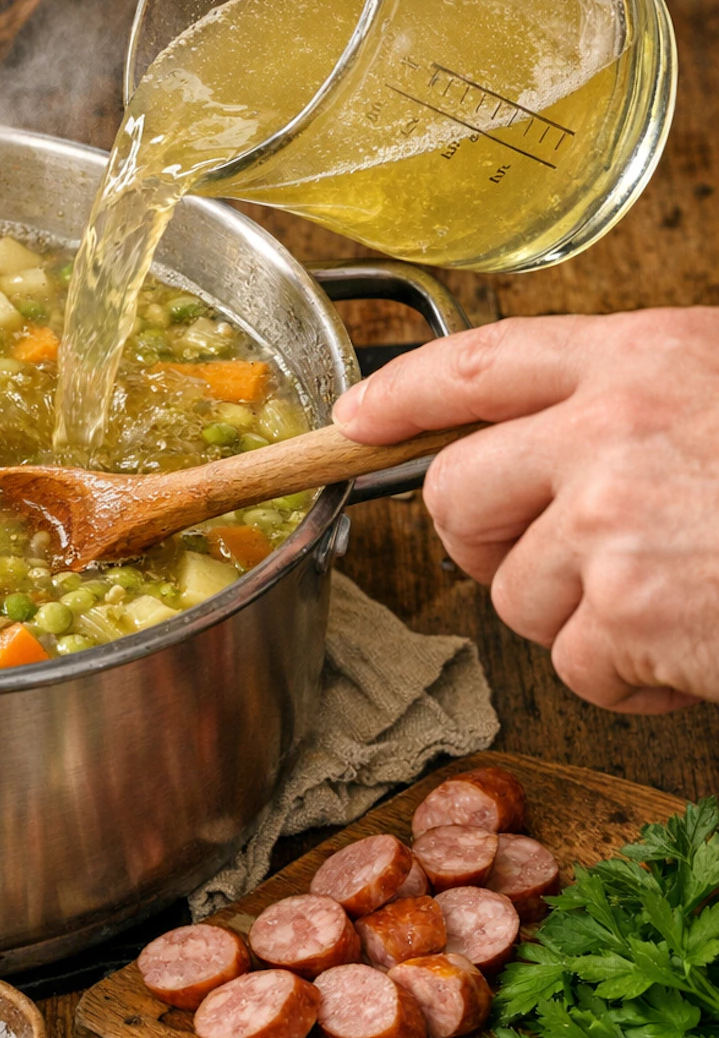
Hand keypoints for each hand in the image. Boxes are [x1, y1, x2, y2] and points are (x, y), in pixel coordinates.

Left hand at [332, 311, 718, 714]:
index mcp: (644, 356)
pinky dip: (634, 680)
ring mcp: (609, 517)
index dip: (400, 394)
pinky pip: (575, 665)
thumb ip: (635, 409)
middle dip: (490, 544)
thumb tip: (541, 450)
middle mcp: (609, 425)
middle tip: (568, 566)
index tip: (352, 418)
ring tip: (681, 602)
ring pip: (514, 594)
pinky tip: (700, 650)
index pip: (476, 362)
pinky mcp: (625, 608)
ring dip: (584, 622)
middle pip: (456, 493)